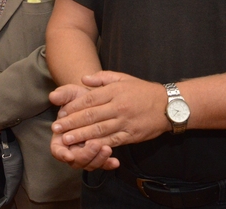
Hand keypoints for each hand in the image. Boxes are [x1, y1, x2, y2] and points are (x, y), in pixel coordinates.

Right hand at [49, 84, 117, 169]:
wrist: (97, 102)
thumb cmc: (80, 98)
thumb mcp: (71, 93)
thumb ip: (62, 95)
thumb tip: (53, 96)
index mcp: (61, 136)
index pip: (57, 150)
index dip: (61, 154)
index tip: (69, 155)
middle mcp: (72, 148)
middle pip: (75, 161)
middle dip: (86, 155)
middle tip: (96, 144)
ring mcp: (85, 153)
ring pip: (90, 164)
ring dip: (98, 159)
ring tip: (108, 149)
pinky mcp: (98, 154)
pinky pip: (102, 163)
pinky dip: (108, 164)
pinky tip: (116, 162)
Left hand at [50, 72, 170, 168]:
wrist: (168, 105)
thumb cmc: (142, 90)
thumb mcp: (122, 78)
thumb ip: (102, 78)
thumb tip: (83, 79)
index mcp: (114, 91)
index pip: (89, 99)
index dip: (74, 107)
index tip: (61, 112)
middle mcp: (118, 106)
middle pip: (91, 116)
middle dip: (72, 123)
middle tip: (56, 128)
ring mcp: (125, 122)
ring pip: (99, 130)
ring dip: (80, 136)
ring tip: (66, 140)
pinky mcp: (131, 135)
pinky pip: (112, 140)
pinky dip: (98, 144)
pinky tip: (87, 147)